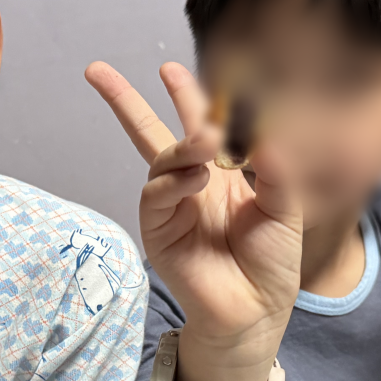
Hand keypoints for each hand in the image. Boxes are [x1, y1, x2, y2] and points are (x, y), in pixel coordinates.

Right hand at [85, 61, 302, 380]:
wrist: (257, 311)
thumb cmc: (272, 262)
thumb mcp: (285, 205)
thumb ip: (273, 166)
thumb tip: (257, 126)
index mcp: (221, 175)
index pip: (198, 126)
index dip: (184, 97)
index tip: (169, 69)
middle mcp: (190, 186)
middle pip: (150, 135)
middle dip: (124, 102)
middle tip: (96, 71)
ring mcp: (170, 208)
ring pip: (158, 160)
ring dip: (181, 145)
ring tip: (207, 139)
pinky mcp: (158, 232)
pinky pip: (155, 194)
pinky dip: (173, 179)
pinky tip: (197, 175)